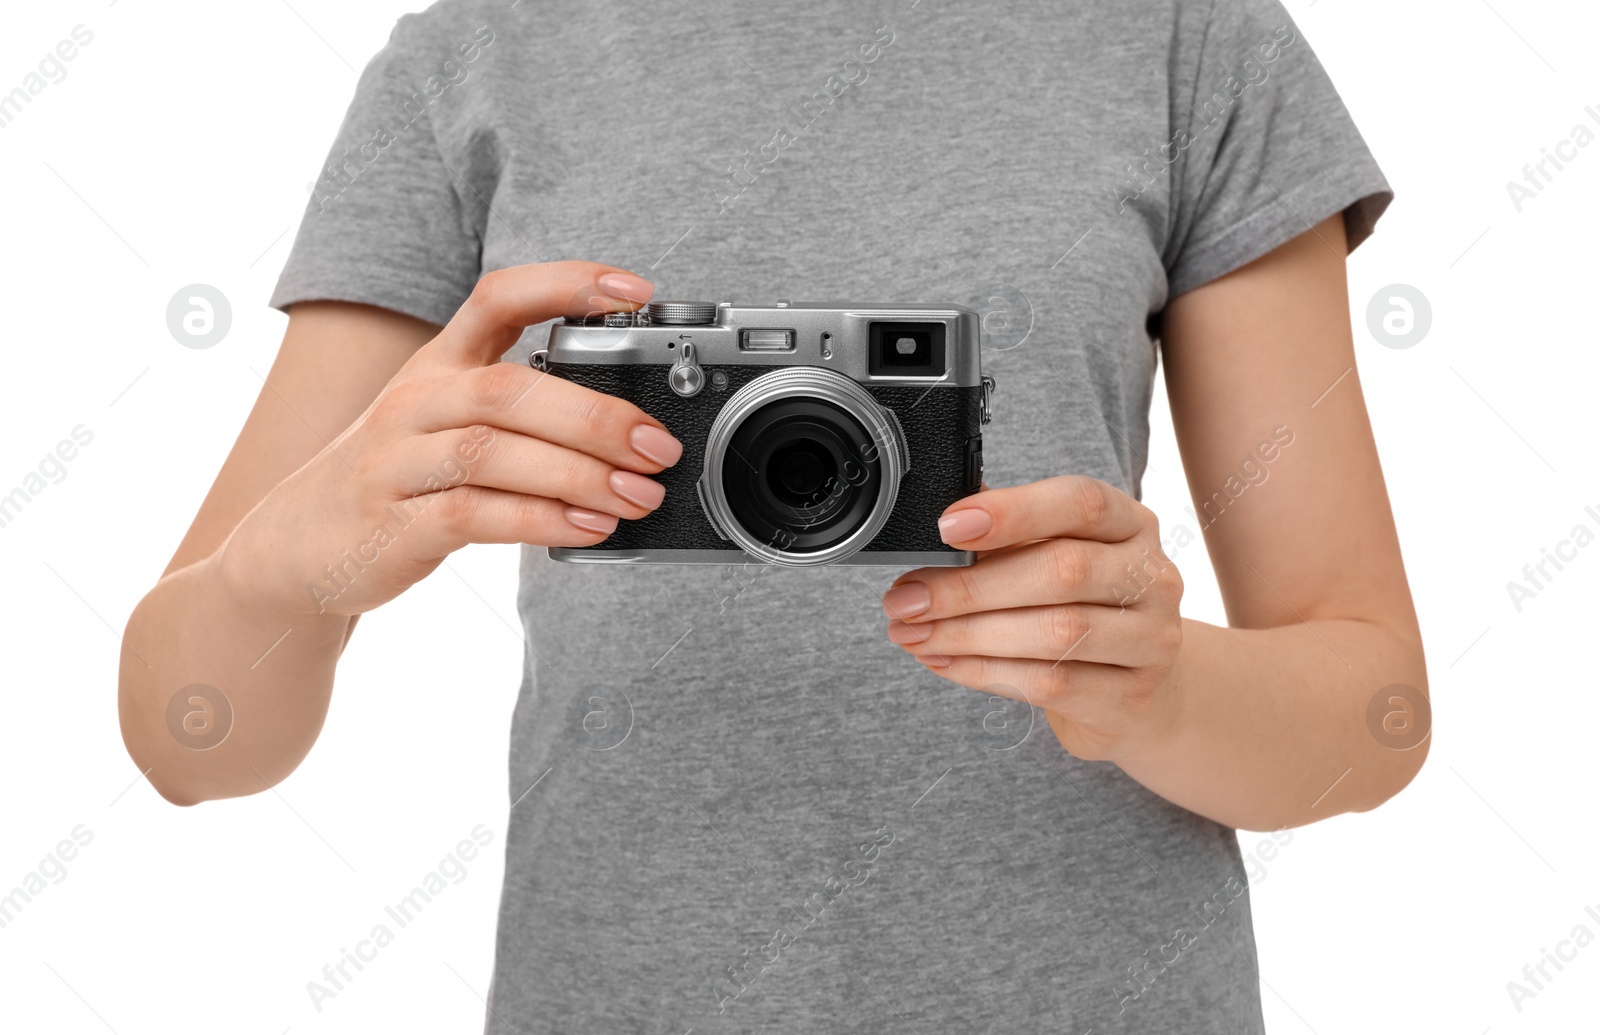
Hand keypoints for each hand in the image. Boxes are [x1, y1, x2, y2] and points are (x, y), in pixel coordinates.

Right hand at [222, 261, 682, 617]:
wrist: (295, 546)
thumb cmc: (399, 477)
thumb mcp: (448, 421)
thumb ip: (525, 412)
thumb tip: (635, 427)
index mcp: (439, 363)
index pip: (499, 296)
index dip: (568, 283)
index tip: (636, 292)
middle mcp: (416, 401)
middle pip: (510, 388)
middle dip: (596, 416)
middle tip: (657, 444)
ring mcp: (398, 462)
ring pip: (494, 452)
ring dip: (579, 474)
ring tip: (638, 495)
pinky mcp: (393, 524)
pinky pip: (475, 514)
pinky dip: (542, 521)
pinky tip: (590, 528)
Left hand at [880, 476, 1184, 760]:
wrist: (1130, 692)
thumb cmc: (1078, 610)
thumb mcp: (1047, 559)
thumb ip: (1004, 538)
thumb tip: (938, 526)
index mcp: (1130, 525)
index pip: (1082, 502)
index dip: (1013, 510)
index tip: (947, 527)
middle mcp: (1153, 578)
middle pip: (1062, 571)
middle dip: (969, 587)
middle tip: (906, 599)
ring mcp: (1152, 641)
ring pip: (1056, 632)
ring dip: (969, 634)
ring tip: (914, 634)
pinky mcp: (1130, 699)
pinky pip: (1051, 683)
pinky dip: (986, 673)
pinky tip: (946, 662)